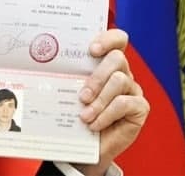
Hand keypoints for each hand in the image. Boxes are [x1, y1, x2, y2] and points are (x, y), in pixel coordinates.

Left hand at [74, 29, 148, 175]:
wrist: (84, 146)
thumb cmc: (75, 115)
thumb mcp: (68, 93)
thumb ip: (66, 77)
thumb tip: (44, 62)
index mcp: (105, 63)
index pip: (117, 39)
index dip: (108, 38)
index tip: (92, 50)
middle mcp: (122, 72)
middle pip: (117, 58)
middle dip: (97, 76)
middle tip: (82, 96)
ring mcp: (133, 89)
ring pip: (120, 80)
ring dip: (100, 99)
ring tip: (85, 115)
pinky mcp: (139, 107)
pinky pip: (125, 103)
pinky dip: (107, 114)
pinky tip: (95, 125)